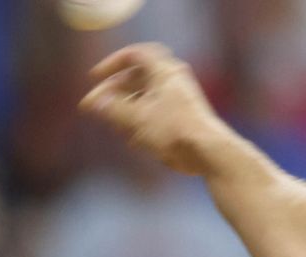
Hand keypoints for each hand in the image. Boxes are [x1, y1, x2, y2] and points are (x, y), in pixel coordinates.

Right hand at [79, 43, 228, 175]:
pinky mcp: (184, 119)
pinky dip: (142, 123)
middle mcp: (173, 81)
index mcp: (164, 71)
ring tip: (114, 127)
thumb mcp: (136, 118)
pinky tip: (133, 140)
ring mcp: (180, 100)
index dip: (112, 63)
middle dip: (113, 93)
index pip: (134, 55)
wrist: (211, 152)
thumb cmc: (175, 130)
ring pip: (146, 99)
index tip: (96, 77)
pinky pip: (157, 115)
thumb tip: (95, 102)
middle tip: (94, 108)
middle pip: (136, 79)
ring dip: (126, 111)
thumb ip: (112, 108)